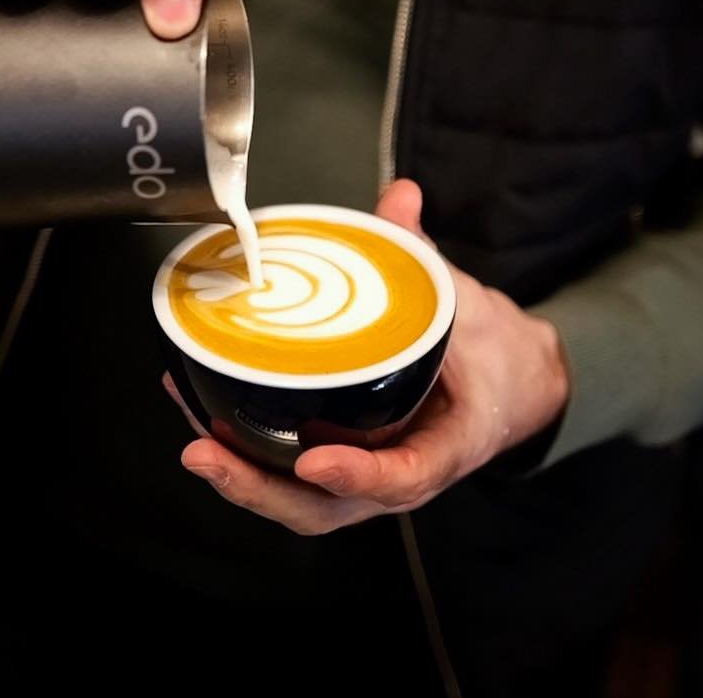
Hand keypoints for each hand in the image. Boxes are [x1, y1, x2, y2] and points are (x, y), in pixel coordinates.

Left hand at [168, 179, 569, 534]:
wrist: (510, 386)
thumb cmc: (492, 353)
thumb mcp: (471, 304)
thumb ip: (426, 254)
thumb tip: (402, 194)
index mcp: (448, 444)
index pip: (406, 476)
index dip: (360, 475)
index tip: (316, 461)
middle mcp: (401, 474)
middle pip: (328, 508)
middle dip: (261, 489)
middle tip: (206, 453)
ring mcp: (367, 475)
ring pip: (300, 502)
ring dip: (242, 478)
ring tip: (192, 436)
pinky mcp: (343, 460)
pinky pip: (291, 474)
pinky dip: (247, 454)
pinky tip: (203, 415)